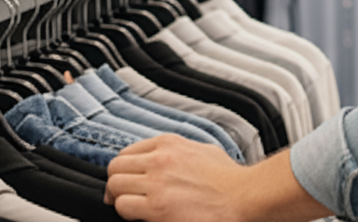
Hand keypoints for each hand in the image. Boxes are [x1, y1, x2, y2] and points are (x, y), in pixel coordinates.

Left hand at [105, 135, 329, 221]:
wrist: (242, 196)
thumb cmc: (228, 178)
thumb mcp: (203, 150)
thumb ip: (179, 152)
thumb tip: (164, 159)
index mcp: (168, 144)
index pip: (127, 152)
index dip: (124, 169)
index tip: (127, 180)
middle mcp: (158, 160)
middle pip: (115, 168)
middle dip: (116, 183)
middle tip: (121, 196)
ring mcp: (156, 183)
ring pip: (115, 186)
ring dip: (120, 198)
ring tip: (132, 207)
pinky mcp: (156, 207)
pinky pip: (123, 206)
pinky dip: (128, 212)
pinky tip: (141, 215)